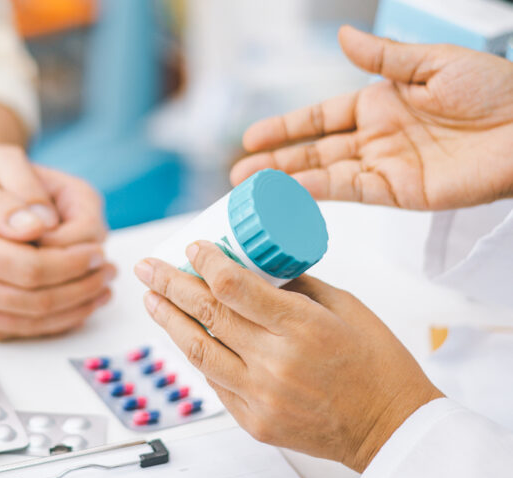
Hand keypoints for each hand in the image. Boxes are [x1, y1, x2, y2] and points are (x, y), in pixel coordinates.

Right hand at [0, 159, 112, 339]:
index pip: (31, 267)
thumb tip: (43, 224)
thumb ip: (5, 197)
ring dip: (74, 310)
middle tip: (107, 271)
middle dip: (82, 288)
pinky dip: (50, 324)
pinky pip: (13, 332)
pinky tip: (72, 308)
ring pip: (29, 323)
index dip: (73, 263)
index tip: (98, 250)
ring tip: (100, 290)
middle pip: (36, 300)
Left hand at [134, 241, 442, 471]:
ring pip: (197, 351)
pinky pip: (214, 382)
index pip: (232, 286)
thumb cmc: (377, 366)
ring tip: (151, 300)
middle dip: (169, 285)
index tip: (192, 248)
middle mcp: (274, 362)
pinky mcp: (254, 421)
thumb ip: (297, 286)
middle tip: (147, 267)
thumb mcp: (346, 308)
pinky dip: (197, 355)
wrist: (391, 430)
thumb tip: (257, 267)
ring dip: (168, 321)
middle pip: (206, 315)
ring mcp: (260, 396)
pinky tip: (185, 335)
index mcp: (300, 327)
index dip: (205, 263)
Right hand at [231, 26, 512, 209]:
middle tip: (240, 172)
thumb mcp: (433, 62)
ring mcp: (385, 166)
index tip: (252, 136)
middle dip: (276, 161)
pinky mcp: (399, 192)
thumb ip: (383, 57)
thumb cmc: (494, 90)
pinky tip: (293, 191)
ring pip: (325, 174)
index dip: (286, 127)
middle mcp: (376, 137)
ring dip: (288, 181)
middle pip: (315, 150)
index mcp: (381, 102)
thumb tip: (341, 36)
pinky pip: (351, 191)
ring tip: (253, 187)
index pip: (321, 118)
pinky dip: (320, 192)